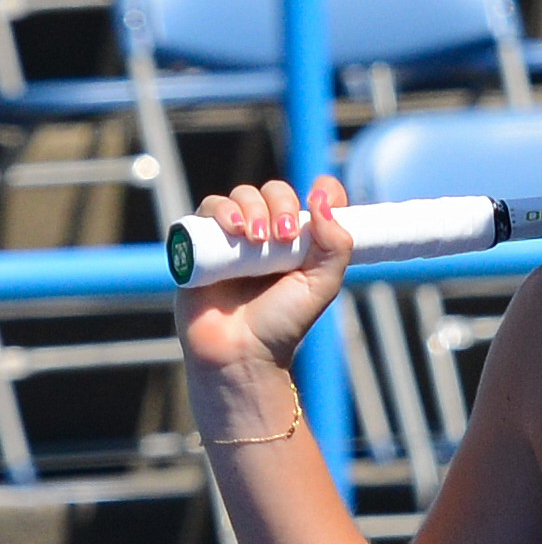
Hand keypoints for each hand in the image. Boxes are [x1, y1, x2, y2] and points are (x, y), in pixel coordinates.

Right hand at [174, 174, 353, 376]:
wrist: (239, 351)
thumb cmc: (282, 323)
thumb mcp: (322, 285)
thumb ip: (335, 245)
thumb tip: (324, 198)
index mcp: (302, 241)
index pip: (316, 200)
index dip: (322, 191)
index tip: (322, 198)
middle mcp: (270, 234)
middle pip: (276, 192)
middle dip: (282, 204)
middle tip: (284, 235)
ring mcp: (236, 237)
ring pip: (243, 195)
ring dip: (253, 207)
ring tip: (257, 239)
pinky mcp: (203, 243)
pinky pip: (209, 209)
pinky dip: (222, 209)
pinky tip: (233, 228)